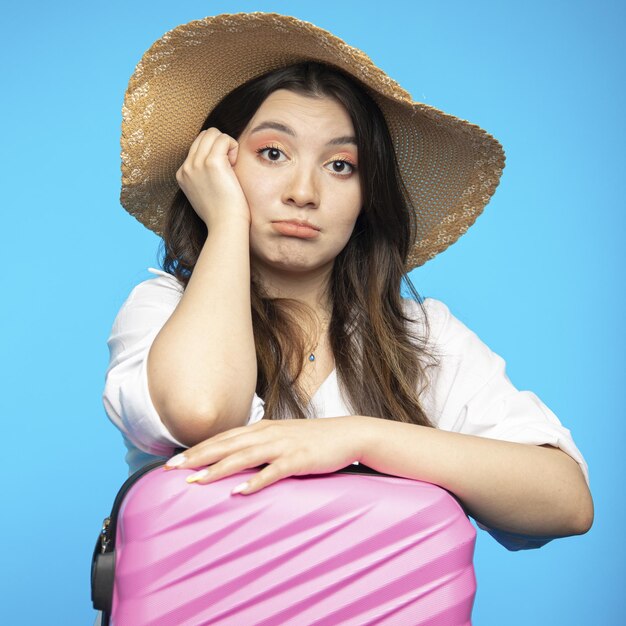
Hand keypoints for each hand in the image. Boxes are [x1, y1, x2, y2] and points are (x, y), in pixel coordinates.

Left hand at [164, 416, 369, 494]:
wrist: (346, 435)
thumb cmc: (311, 439)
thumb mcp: (281, 438)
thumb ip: (258, 446)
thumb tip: (234, 460)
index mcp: (261, 428)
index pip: (223, 438)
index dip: (197, 449)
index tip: (174, 461)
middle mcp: (268, 433)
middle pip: (226, 444)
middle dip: (198, 457)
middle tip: (172, 470)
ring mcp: (283, 445)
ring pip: (244, 456)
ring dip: (218, 468)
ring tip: (196, 481)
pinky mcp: (298, 459)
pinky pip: (273, 471)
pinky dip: (255, 480)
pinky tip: (239, 491)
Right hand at [175, 128, 250, 228]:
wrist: (225, 225)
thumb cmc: (222, 214)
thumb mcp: (204, 193)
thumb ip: (204, 176)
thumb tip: (218, 160)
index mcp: (182, 174)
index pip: (198, 145)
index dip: (214, 153)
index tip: (223, 174)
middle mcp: (186, 167)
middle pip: (204, 135)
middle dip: (220, 145)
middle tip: (229, 167)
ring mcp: (197, 163)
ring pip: (213, 133)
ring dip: (227, 145)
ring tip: (232, 166)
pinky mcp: (211, 162)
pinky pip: (224, 138)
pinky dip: (233, 147)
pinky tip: (234, 165)